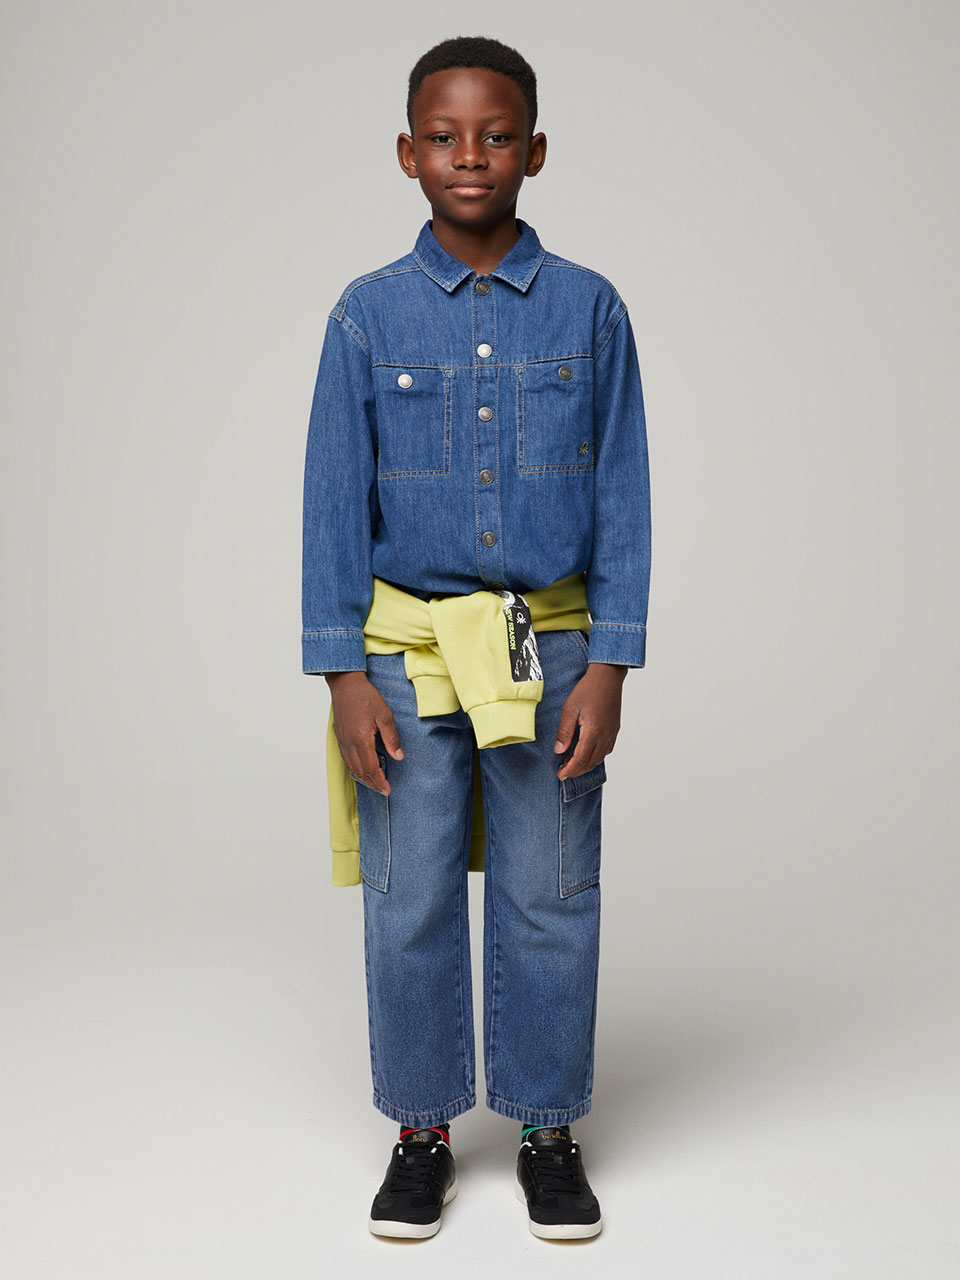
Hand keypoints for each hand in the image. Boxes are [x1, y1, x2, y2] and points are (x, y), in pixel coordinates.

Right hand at [325, 670, 403, 794]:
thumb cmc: (365, 696)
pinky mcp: (339, 737)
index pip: (371, 768)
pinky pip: (346, 759)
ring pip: (351, 768)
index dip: (380, 781)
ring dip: (362, 779)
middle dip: (372, 784)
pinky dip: (354, 769)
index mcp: (361, 740)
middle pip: (360, 772)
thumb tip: (399, 756)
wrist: (345, 684)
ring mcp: (342, 741)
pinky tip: (361, 769)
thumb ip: (392, 738)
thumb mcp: (384, 715)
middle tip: (383, 791)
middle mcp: (349, 744)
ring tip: (374, 783)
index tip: (387, 789)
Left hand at [553, 662, 626, 780]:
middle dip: (576, 771)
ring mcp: (611, 734)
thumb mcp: (570, 708)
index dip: (569, 770)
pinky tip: (586, 753)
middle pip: (590, 762)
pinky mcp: (614, 730)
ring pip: (599, 759)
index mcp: (593, 732)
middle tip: (563, 771)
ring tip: (571, 762)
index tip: (560, 774)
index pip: (580, 759)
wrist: (608, 677)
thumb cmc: (589, 689)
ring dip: (585, 765)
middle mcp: (605, 736)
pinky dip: (595, 757)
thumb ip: (565, 731)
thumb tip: (559, 750)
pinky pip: (606, 751)